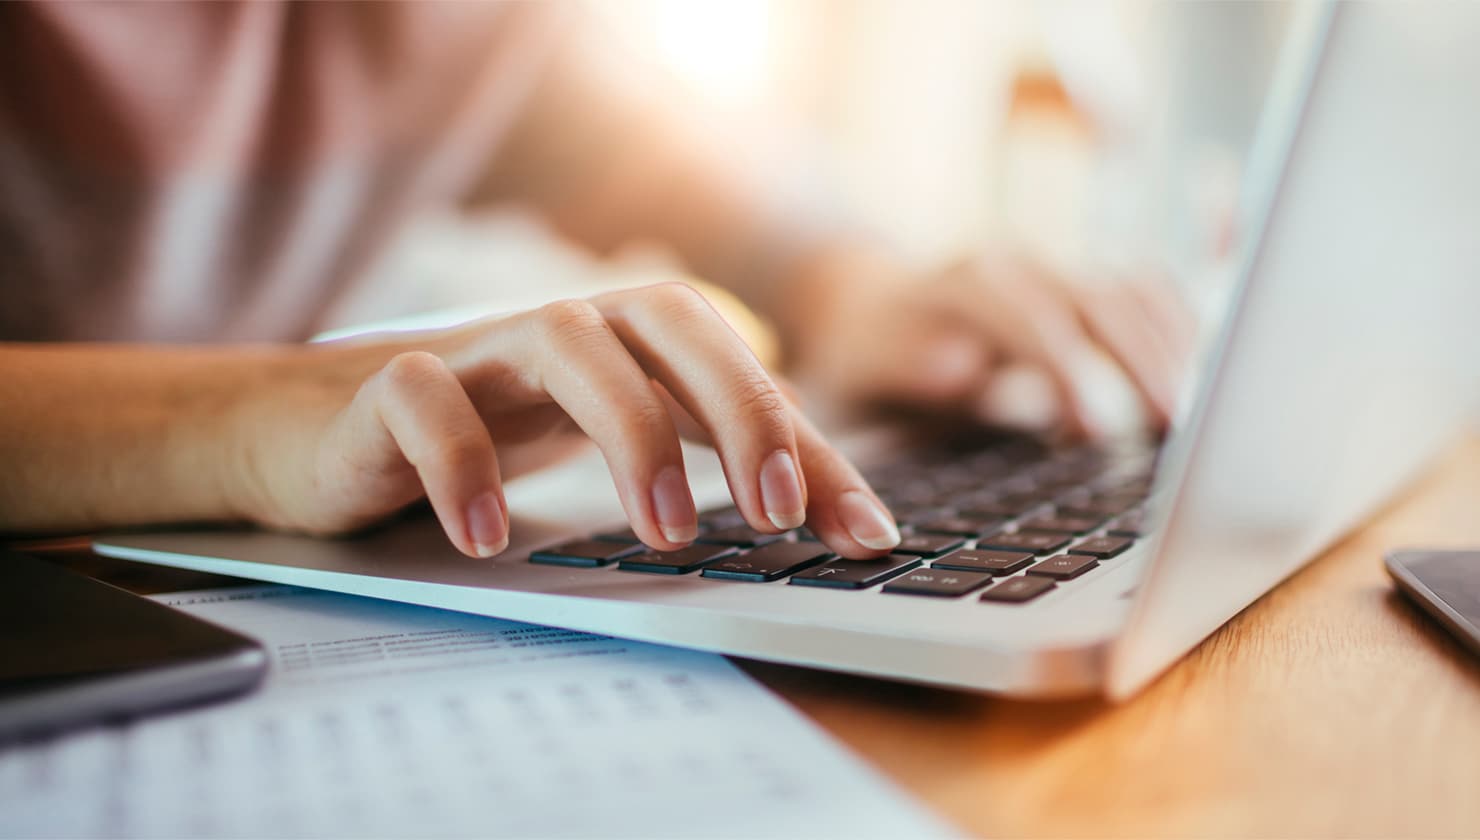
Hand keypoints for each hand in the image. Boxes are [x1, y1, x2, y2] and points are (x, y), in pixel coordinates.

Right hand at [231, 283, 900, 559]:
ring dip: (629, 431)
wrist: (311, 428)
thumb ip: (715, 469)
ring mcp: (476, 349)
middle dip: (736, 407)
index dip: (809, 444)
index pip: (739, 369)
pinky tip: (488, 537)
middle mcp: (564, 328)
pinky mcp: (384, 386)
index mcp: (625, 341)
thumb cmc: (483, 432)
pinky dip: (463, 463)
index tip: (864, 534)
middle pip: (668, 317)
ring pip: (566, 342)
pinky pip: (425, 399)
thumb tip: (842, 520)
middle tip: (773, 513)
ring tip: (663, 533)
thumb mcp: (607, 448)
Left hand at [786, 249, 1196, 437]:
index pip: (1029, 315)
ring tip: (1202, 412)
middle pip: (1100, 297)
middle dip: (1142, 358)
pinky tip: (1215, 366)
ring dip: (1174, 346)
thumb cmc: (863, 358)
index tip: (1094, 425)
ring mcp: (1055, 269)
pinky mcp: (1082, 287)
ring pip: (1134, 289)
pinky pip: (1149, 289)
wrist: (861, 306)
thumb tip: (965, 367)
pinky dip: (1184, 324)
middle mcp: (1018, 264)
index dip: (1067, 368)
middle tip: (1176, 425)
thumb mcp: (863, 368)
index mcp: (963, 282)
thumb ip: (910, 367)